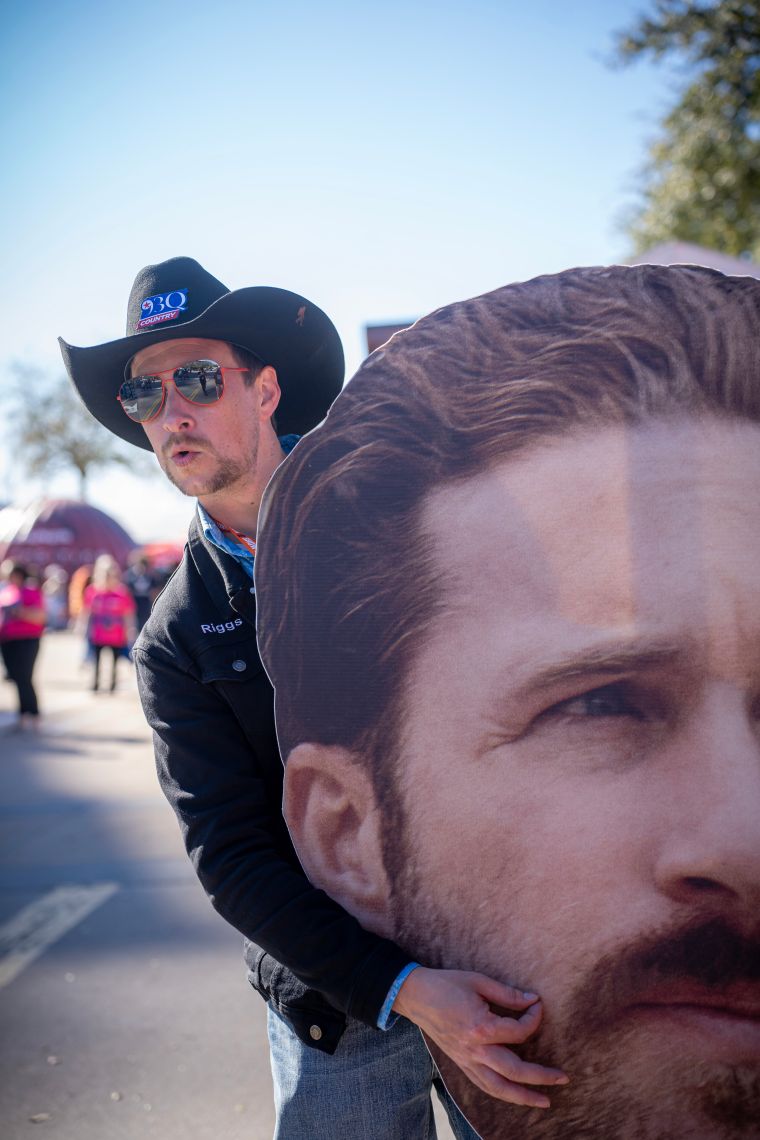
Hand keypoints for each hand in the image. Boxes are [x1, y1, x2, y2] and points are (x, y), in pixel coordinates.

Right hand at [392, 966, 568, 1108]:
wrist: (415, 995)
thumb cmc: (447, 984)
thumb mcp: (479, 981)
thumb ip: (508, 994)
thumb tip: (533, 1000)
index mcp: (481, 1027)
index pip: (519, 1031)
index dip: (534, 1018)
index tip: (537, 1004)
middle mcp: (475, 1049)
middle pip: (515, 1070)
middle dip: (541, 1076)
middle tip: (563, 1078)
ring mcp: (466, 1060)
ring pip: (499, 1087)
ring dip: (523, 1097)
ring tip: (544, 1101)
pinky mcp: (460, 1063)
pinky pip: (484, 1085)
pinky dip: (502, 1092)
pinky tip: (514, 1094)